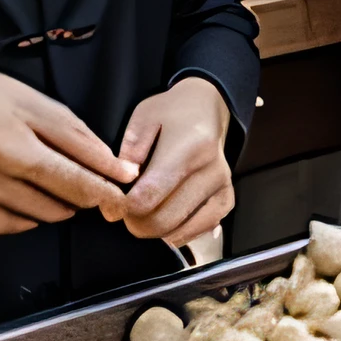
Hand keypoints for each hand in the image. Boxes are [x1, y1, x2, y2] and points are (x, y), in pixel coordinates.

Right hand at [0, 68, 136, 236]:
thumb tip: (105, 158)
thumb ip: (68, 130)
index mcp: (12, 144)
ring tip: (57, 182)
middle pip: (59, 202)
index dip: (105, 189)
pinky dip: (27, 216)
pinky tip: (27, 196)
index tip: (125, 191)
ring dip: (58, 205)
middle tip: (97, 186)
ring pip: (37, 217)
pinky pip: (7, 225)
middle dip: (86, 197)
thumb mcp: (24, 99)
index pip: (73, 178)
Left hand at [104, 77, 234, 244]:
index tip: (113, 204)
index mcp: (189, 147)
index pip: (149, 195)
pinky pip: (199, 230)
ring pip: (179, 230)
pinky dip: (178, 232)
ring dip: (154, 230)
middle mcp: (211, 170)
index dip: (124, 207)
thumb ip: (128, 154)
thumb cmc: (170, 113)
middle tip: (125, 212)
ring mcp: (222, 187)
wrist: (206, 108)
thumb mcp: (142, 118)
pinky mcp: (227, 199)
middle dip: (135, 222)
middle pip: (163, 219)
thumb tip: (119, 191)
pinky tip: (166, 220)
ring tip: (144, 213)